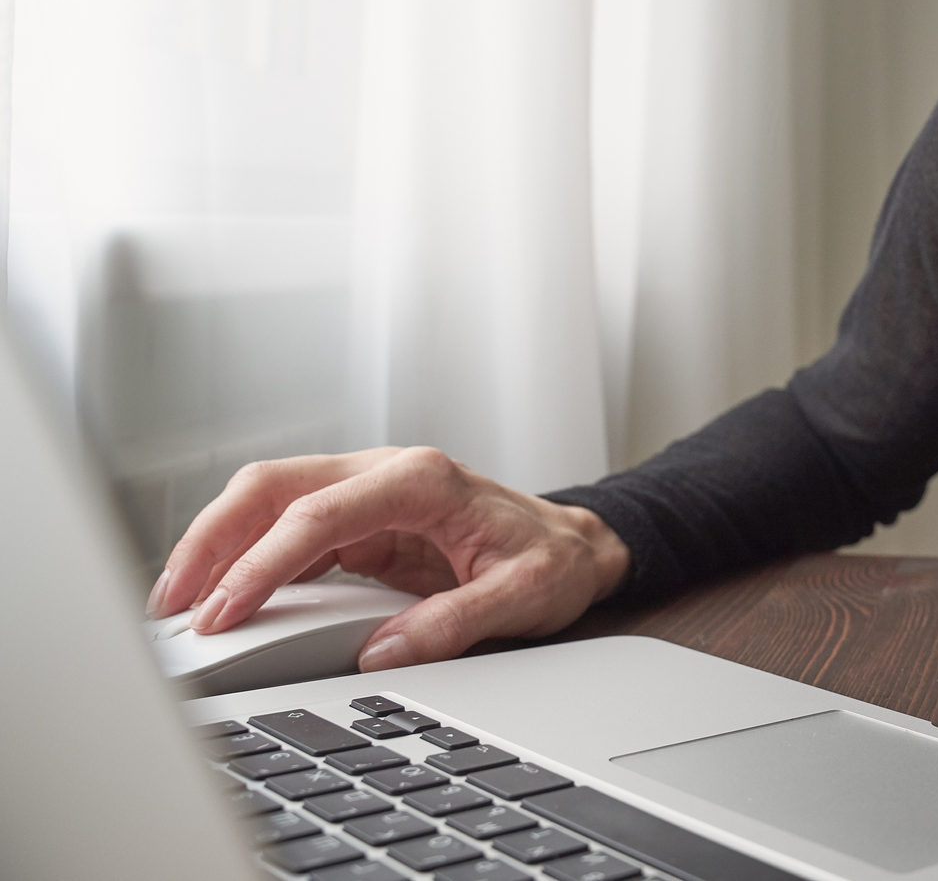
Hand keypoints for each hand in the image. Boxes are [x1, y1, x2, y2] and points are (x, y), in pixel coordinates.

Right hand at [146, 446, 630, 670]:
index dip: (263, 562)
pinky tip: (222, 594)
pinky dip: (245, 556)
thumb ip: (453, 623)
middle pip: (273, 486)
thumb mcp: (522, 595)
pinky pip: (287, 526)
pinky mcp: (360, 517)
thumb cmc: (553, 560)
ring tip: (178, 603)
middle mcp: (387, 472)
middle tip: (174, 605)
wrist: (576, 544)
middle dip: (213, 540)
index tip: (227, 612)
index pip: (319, 514)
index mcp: (423, 481)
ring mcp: (369, 489)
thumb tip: (380, 653)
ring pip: (268, 498)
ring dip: (217, 544)